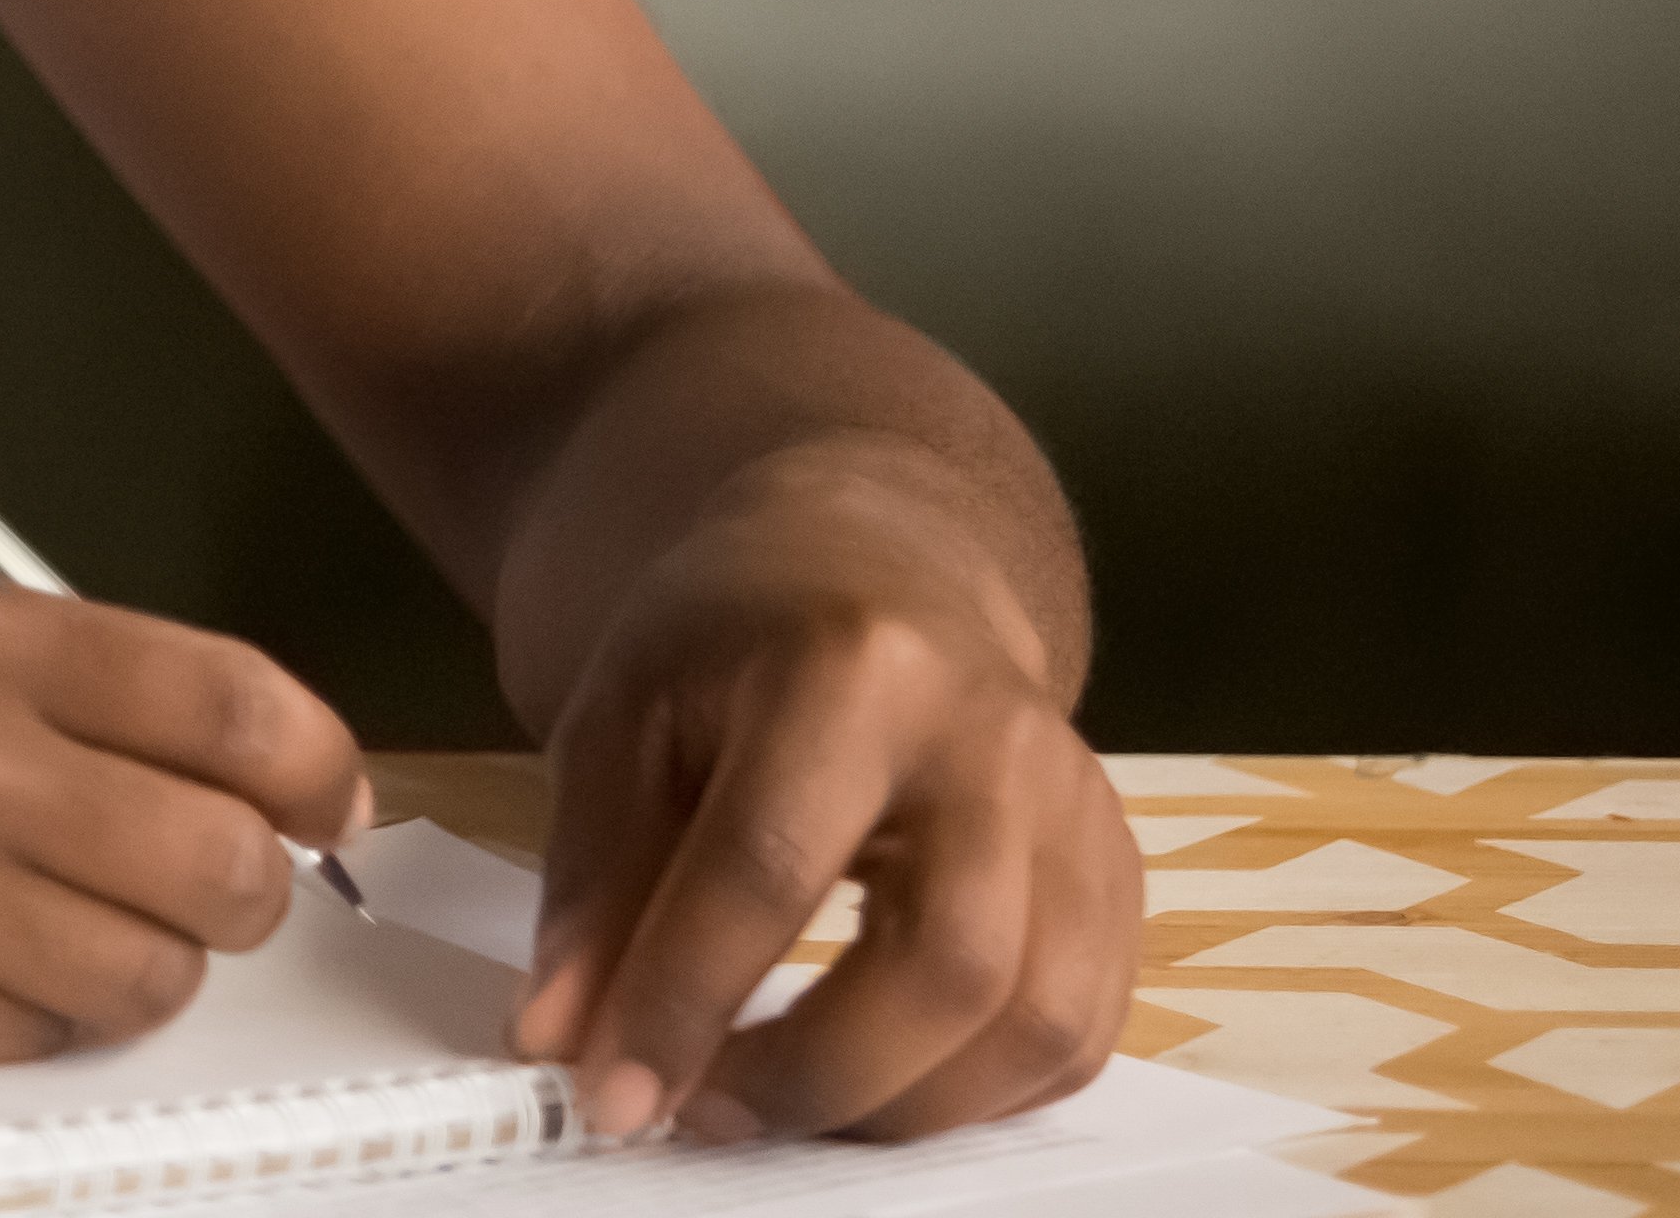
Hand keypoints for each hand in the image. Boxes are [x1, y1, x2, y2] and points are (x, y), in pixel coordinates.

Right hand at [0, 578, 368, 1064]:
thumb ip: (57, 682)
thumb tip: (247, 762)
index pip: (235, 707)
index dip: (316, 770)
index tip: (323, 801)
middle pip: (222, 863)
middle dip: (237, 888)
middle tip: (195, 879)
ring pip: (148, 976)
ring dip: (136, 966)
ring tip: (53, 921)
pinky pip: (38, 1039)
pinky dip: (30, 1016)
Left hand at [513, 462, 1143, 1142]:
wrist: (875, 566)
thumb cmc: (734, 643)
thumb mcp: (621, 718)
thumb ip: (594, 883)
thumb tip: (560, 1041)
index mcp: (853, 668)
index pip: (770, 866)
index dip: (685, 1001)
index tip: (615, 1099)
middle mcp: (994, 739)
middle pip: (945, 964)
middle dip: (814, 1076)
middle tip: (704, 1113)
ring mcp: (1078, 809)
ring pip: (1037, 1021)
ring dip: (900, 1107)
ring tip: (781, 1104)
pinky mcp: (1118, 873)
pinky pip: (1081, 1035)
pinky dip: (978, 1095)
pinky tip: (880, 1079)